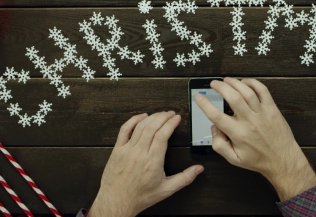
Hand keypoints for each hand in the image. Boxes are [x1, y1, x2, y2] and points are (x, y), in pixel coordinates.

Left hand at [88, 112, 203, 216]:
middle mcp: (139, 153)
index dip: (171, 123)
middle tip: (171, 114)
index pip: (163, 135)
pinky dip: (133, 120)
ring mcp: (127, 150)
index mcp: (152, 162)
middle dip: (163, 117)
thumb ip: (184, 178)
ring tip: (160, 114)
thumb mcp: (166, 190)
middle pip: (152, 127)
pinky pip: (124, 130)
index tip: (177, 118)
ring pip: (140, 126)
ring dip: (152, 117)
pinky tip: (141, 117)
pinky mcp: (117, 150)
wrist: (116, 201)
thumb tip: (198, 170)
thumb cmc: (139, 197)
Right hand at [195, 78, 315, 200]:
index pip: (216, 116)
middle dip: (220, 87)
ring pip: (247, 91)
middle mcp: (249, 121)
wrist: (283, 160)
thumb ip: (219, 145)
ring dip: (235, 83)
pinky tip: (245, 82)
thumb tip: (214, 128)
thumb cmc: (258, 160)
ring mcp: (262, 113)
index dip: (205, 105)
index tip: (199, 97)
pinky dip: (253, 83)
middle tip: (213, 83)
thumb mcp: (234, 159)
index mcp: (238, 134)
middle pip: (232, 97)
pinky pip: (263, 91)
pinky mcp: (272, 109)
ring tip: (226, 80)